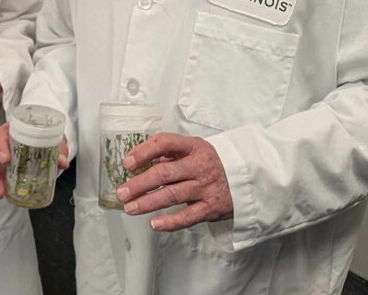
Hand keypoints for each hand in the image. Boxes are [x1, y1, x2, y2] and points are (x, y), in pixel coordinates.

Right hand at [0, 122, 68, 197]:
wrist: (49, 139)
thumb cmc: (45, 135)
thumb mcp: (53, 139)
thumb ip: (58, 148)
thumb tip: (62, 162)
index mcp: (13, 130)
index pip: (1, 135)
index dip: (0, 146)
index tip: (5, 160)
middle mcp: (5, 141)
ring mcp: (4, 154)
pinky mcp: (5, 166)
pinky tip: (2, 193)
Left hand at [115, 132, 232, 231]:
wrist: (246, 178)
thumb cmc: (211, 163)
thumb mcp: (194, 150)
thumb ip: (170, 154)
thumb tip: (139, 160)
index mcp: (193, 146)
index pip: (165, 143)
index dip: (144, 152)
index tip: (128, 163)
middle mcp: (200, 165)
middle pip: (165, 173)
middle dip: (140, 183)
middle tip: (122, 192)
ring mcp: (206, 187)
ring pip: (172, 195)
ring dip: (148, 202)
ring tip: (130, 208)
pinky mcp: (211, 207)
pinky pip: (188, 216)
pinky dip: (170, 222)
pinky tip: (154, 223)